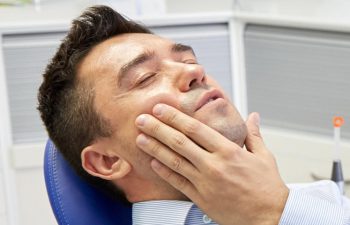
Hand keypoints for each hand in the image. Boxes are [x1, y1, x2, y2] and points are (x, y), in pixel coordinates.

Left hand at [135, 104, 288, 224]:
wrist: (270, 217)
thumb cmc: (267, 187)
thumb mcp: (264, 156)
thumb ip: (254, 134)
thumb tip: (253, 116)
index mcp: (229, 151)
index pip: (195, 129)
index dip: (175, 117)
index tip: (161, 108)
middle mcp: (214, 165)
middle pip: (180, 142)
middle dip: (158, 128)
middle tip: (142, 119)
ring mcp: (205, 183)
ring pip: (174, 161)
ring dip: (155, 148)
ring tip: (140, 138)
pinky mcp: (201, 199)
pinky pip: (178, 183)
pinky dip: (165, 172)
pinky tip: (153, 162)